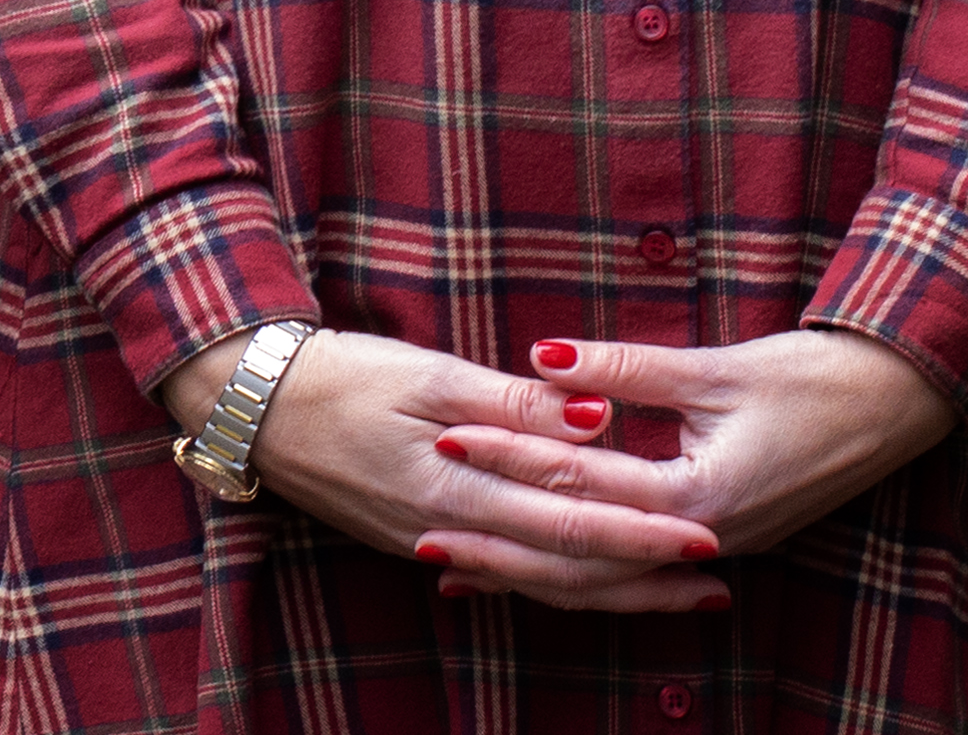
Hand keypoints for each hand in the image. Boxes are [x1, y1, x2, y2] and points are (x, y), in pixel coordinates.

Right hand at [156, 325, 727, 609]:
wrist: (250, 404)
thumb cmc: (337, 374)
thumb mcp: (425, 373)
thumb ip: (514, 405)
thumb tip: (598, 418)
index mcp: (455, 487)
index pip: (570, 520)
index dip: (641, 534)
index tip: (704, 539)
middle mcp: (449, 531)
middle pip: (566, 571)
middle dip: (646, 580)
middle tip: (716, 585)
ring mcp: (431, 543)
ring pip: (540, 582)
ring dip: (613, 590)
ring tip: (675, 594)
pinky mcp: (418, 538)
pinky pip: (505, 574)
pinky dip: (556, 583)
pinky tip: (587, 584)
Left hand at [425, 330, 957, 591]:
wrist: (894, 404)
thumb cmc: (812, 380)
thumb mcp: (714, 368)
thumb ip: (624, 371)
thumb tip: (541, 357)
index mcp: (700, 496)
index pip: (585, 481)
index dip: (513, 455)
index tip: (450, 436)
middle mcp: (704, 538)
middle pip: (584, 556)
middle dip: (505, 547)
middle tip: (428, 537)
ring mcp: (713, 547)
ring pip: (606, 577)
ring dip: (534, 574)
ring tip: (462, 572)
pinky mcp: (717, 540)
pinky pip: (634, 570)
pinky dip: (580, 570)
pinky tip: (537, 569)